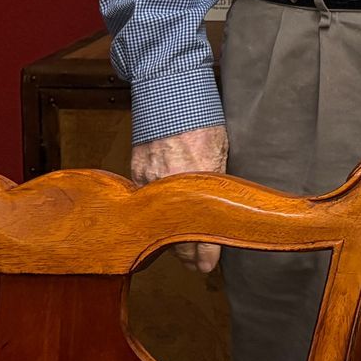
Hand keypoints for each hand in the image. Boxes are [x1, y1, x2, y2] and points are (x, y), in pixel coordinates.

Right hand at [129, 125, 227, 273]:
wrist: (169, 94)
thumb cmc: (203, 120)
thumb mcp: (221, 154)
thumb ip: (220, 186)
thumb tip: (225, 213)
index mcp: (196, 182)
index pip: (198, 235)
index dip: (204, 255)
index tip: (208, 266)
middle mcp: (168, 186)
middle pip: (174, 235)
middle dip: (186, 252)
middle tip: (198, 263)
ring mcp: (147, 182)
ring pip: (157, 223)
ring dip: (169, 235)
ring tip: (183, 248)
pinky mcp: (135, 174)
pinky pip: (144, 204)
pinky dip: (154, 214)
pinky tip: (163, 221)